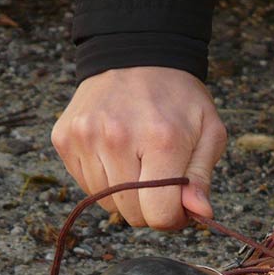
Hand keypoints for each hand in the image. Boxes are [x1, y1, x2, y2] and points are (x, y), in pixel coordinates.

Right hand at [51, 67, 226, 228]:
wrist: (138, 55)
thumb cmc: (179, 99)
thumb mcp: (209, 132)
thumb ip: (202, 177)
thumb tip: (200, 214)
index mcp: (161, 140)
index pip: (158, 213)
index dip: (172, 218)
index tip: (178, 205)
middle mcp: (117, 138)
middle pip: (131, 214)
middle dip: (149, 206)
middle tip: (159, 178)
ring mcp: (85, 137)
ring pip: (106, 203)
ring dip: (125, 194)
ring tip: (137, 161)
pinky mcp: (64, 138)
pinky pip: (86, 185)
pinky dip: (103, 180)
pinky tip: (116, 153)